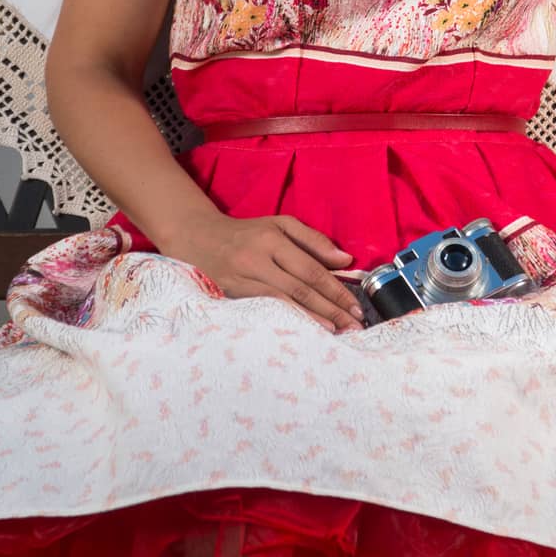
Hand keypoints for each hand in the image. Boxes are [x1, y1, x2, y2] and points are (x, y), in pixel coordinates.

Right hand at [165, 213, 365, 332]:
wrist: (199, 238)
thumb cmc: (248, 233)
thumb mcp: (281, 225)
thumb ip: (314, 241)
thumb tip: (345, 261)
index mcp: (272, 238)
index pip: (310, 269)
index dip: (335, 290)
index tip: (356, 306)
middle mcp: (256, 259)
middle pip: (300, 288)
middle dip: (330, 309)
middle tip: (354, 325)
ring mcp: (241, 279)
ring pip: (283, 302)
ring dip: (312, 319)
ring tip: (336, 331)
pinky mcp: (231, 295)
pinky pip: (265, 310)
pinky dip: (288, 320)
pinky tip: (304, 330)